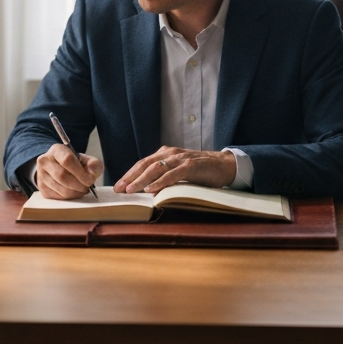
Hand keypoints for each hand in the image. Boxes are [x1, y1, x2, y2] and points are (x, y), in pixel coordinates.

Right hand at [35, 144, 103, 198]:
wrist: (59, 168)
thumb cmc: (74, 163)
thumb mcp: (86, 159)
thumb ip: (94, 164)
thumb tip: (92, 173)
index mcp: (57, 150)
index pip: (67, 160)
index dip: (80, 173)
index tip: (90, 180)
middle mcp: (45, 161)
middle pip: (62, 176)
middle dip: (79, 185)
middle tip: (87, 188)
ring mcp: (41, 175)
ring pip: (60, 189)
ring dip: (75, 193)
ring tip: (82, 190)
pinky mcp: (42, 188)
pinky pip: (58, 197)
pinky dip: (69, 197)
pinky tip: (74, 192)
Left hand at [114, 147, 236, 194]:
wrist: (225, 165)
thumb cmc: (200, 171)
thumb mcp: (178, 171)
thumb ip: (164, 175)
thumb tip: (146, 190)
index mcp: (165, 154)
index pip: (143, 163)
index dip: (129, 174)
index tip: (118, 186)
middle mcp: (171, 153)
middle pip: (145, 164)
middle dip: (130, 177)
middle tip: (119, 189)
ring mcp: (181, 158)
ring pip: (156, 168)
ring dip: (141, 180)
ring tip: (131, 190)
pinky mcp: (191, 166)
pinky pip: (172, 174)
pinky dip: (161, 182)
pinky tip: (151, 189)